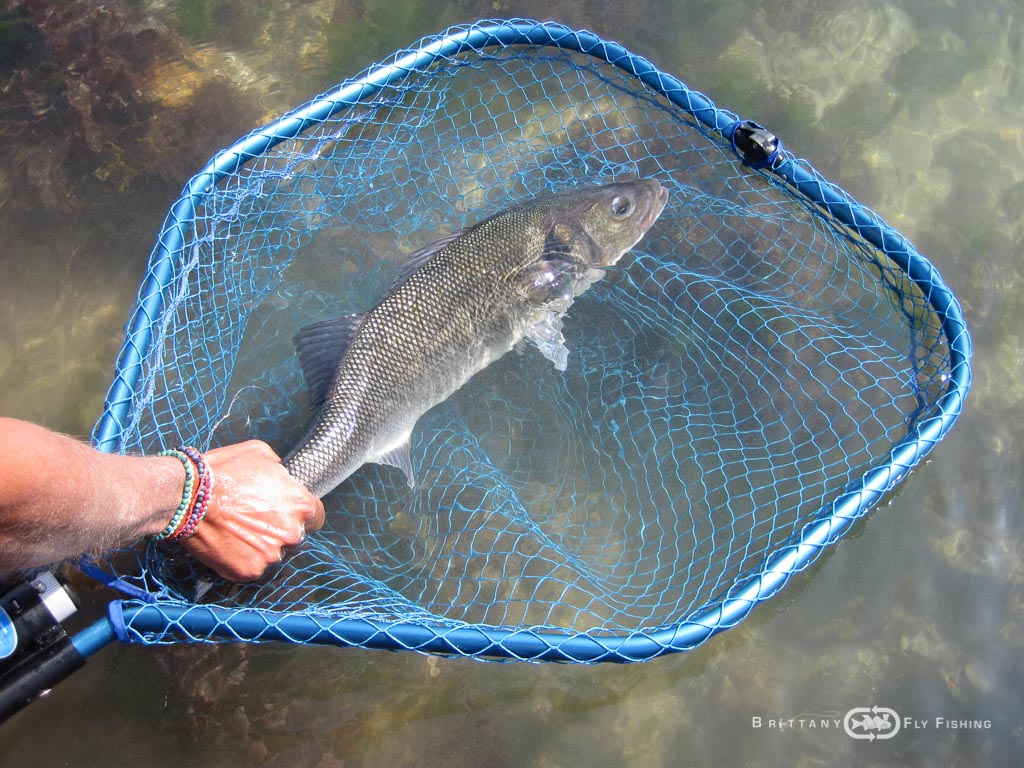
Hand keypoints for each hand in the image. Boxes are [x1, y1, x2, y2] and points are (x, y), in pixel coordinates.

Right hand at [179, 440, 324, 580]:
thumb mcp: (260, 453)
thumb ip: (280, 468)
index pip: (317, 516)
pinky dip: (242, 558)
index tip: (288, 512)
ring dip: (261, 545)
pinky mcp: (249, 570)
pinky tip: (228, 543)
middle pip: (294, 536)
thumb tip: (282, 474)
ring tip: (238, 531)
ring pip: (273, 553)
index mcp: (301, 505)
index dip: (303, 514)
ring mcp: (270, 555)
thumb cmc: (223, 471)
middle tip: (256, 520)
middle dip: (280, 530)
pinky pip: (251, 566)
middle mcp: (291, 533)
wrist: (187, 496)